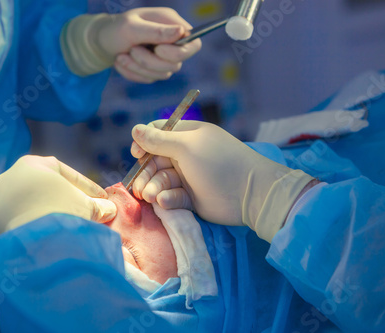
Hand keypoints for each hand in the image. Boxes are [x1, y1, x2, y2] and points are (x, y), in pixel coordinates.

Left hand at [0, 155, 116, 237]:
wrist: (32, 244)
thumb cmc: (62, 213)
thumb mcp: (87, 207)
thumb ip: (99, 206)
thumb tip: (108, 209)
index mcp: (31, 164)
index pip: (66, 173)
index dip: (88, 188)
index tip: (102, 200)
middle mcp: (9, 178)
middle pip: (45, 189)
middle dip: (67, 200)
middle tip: (85, 213)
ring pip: (31, 206)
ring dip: (49, 214)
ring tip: (67, 229)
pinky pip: (20, 223)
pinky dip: (35, 228)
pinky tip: (49, 238)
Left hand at [100, 8, 201, 82]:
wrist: (101, 41)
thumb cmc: (115, 29)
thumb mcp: (131, 27)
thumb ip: (156, 31)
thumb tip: (181, 32)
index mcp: (171, 23)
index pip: (194, 43)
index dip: (179, 52)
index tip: (158, 50)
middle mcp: (171, 41)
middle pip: (177, 64)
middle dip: (150, 61)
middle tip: (132, 49)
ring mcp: (164, 58)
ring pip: (163, 74)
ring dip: (138, 67)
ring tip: (122, 55)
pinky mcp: (154, 70)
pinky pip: (149, 79)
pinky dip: (132, 73)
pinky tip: (122, 61)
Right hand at [130, 121, 314, 241]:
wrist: (250, 194)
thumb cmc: (218, 162)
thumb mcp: (186, 146)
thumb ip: (158, 140)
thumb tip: (134, 129)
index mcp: (187, 135)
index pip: (157, 133)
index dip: (144, 142)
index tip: (136, 154)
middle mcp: (186, 154)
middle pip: (154, 160)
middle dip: (145, 173)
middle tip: (140, 187)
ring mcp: (188, 176)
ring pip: (160, 180)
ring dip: (153, 188)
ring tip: (152, 196)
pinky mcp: (191, 197)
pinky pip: (171, 196)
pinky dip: (167, 199)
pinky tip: (166, 202)